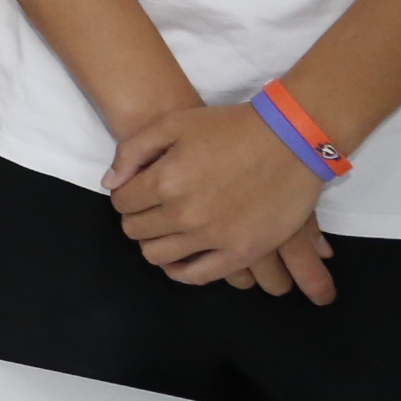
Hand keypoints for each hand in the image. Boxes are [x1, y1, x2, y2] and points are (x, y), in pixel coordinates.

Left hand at [106, 103, 336, 298]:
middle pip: (136, 231)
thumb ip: (133, 151)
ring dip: (154, 243)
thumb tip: (111, 184)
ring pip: (159, 256)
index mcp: (164, 181)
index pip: (122, 203)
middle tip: (151, 210)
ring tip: (165, 230)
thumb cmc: (229, 127)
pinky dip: (180, 271)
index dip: (125, 196)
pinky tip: (180, 258)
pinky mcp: (241, 252)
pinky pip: (197, 276)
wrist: (289, 139)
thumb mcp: (173, 123)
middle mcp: (184, 214)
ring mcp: (213, 237)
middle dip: (137, 218)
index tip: (137, 192)